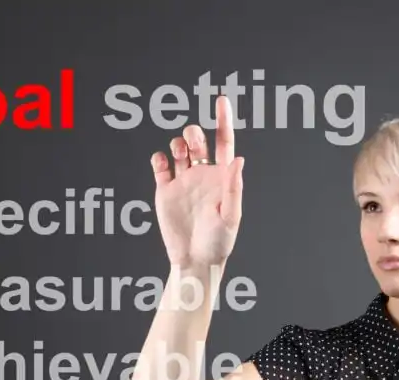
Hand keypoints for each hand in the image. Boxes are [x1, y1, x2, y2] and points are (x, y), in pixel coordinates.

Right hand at [150, 95, 244, 267]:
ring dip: (178, 142)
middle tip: (193, 143)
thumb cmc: (219, 241)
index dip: (223, 120)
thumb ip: (234, 187)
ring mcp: (184, 181)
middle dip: (194, 134)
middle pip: (198, 141)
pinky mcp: (166, 190)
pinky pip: (160, 165)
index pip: (224, 142)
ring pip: (179, 149)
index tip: (221, 100)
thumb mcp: (231, 216)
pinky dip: (159, 157)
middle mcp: (203, 175)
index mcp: (222, 177)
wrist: (195, 260)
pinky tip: (162, 161)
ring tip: (179, 152)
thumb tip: (238, 159)